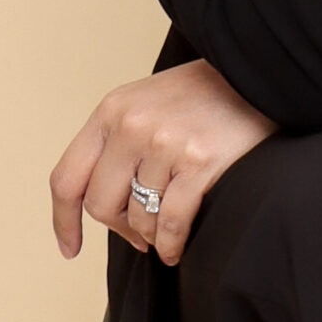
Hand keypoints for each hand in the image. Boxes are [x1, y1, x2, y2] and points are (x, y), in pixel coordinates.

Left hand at [49, 59, 278, 268]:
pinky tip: (176, 247)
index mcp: (112, 109)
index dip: (63, 221)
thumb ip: (117, 144)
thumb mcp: (146, 103)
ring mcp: (165, 142)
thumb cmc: (203, 94)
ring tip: (166, 230)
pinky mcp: (199, 161)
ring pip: (139, 218)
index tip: (69, 248)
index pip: (67, 177)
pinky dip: (171, 245)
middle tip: (139, 233)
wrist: (257, 73)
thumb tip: (104, 209)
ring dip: (151, 235)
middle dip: (119, 227)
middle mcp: (132, 124)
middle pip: (100, 205)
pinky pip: (171, 224)